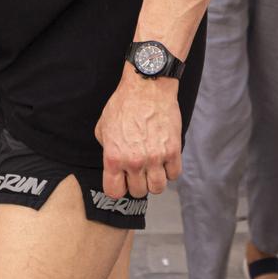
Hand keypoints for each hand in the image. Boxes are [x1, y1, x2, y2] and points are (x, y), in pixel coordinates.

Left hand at [94, 65, 181, 198]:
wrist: (147, 86)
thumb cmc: (124, 103)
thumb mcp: (103, 126)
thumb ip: (106, 148)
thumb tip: (113, 162)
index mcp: (113, 157)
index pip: (114, 192)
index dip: (118, 188)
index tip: (121, 181)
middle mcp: (134, 161)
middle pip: (138, 192)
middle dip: (137, 182)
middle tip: (138, 170)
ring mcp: (155, 158)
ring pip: (157, 188)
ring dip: (154, 180)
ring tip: (152, 166)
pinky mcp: (173, 151)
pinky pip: (174, 175)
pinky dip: (170, 170)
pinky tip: (164, 159)